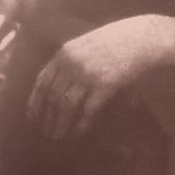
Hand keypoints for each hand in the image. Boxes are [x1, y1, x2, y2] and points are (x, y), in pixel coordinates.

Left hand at [27, 19, 153, 138]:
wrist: (141, 38)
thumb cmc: (114, 41)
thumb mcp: (85, 45)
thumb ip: (69, 61)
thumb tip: (55, 87)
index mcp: (64, 53)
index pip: (42, 82)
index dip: (35, 103)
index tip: (32, 118)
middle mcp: (71, 64)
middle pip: (52, 97)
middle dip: (47, 118)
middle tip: (45, 133)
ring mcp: (87, 74)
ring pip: (66, 106)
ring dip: (61, 124)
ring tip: (58, 136)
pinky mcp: (104, 84)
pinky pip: (88, 109)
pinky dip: (82, 124)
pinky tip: (79, 133)